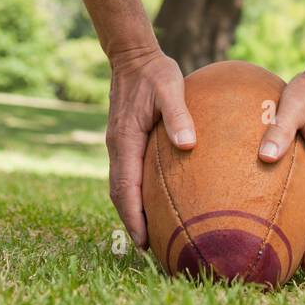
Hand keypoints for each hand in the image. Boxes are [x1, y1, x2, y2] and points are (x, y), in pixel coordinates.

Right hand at [106, 47, 195, 248]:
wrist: (133, 56)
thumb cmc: (154, 72)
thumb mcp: (170, 89)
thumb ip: (179, 116)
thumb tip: (187, 146)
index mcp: (125, 139)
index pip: (125, 187)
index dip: (132, 216)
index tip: (143, 241)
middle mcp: (117, 146)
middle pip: (119, 193)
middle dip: (131, 221)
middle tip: (149, 249)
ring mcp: (119, 143)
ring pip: (121, 185)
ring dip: (132, 210)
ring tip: (151, 233)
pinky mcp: (125, 140)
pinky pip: (127, 173)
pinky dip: (135, 193)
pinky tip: (154, 200)